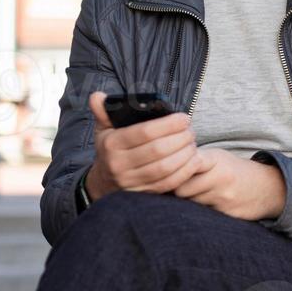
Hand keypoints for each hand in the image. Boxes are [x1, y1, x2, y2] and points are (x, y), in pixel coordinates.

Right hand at [83, 91, 202, 199]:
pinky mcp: (143, 194)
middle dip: (180, 138)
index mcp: (112, 144)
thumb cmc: (109, 149)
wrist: (104, 182)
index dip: (168, 124)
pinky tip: (194, 160)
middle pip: (158, 150)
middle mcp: (120, 165)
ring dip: (185, 154)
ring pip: (165, 168)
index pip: (145, 132)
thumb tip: (98, 96)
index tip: (183, 118)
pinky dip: (185, 171)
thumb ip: (103, 111)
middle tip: (190, 130)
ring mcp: (132, 182)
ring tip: (193, 143)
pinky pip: (169, 183)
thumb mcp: (103, 129)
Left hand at [171, 147, 286, 221]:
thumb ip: (193, 161)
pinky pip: (202, 216)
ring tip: (193, 197)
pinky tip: (204, 208)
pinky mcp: (227, 214)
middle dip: (175, 190)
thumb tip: (161, 168)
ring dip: (186, 203)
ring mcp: (224, 197)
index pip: (186, 162)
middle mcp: (220, 177)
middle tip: (175, 189)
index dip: (173, 169)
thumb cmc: (233, 172)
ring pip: (190, 203)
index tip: (167, 172)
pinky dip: (198, 214)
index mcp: (215, 160)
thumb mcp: (217, 158)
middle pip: (181, 188)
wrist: (268, 189)